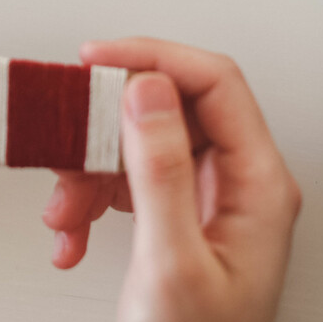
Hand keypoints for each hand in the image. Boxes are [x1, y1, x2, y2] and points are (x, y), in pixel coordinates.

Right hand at [43, 39, 299, 321]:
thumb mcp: (172, 263)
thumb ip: (161, 170)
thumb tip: (146, 89)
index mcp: (257, 184)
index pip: (214, 82)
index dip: (153, 58)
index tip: (97, 60)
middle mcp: (237, 182)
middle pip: (169, 107)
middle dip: (106, 125)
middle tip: (66, 133)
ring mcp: (207, 198)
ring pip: (138, 141)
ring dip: (88, 170)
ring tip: (65, 210)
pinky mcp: (176, 215)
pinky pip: (126, 178)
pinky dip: (90, 198)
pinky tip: (74, 232)